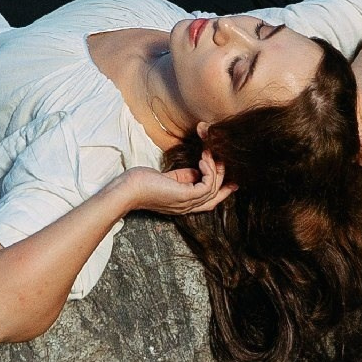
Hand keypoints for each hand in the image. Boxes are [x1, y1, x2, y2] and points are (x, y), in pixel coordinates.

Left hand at [121, 151, 235, 216]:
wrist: (128, 189)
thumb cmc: (142, 182)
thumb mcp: (169, 178)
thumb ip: (184, 177)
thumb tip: (198, 171)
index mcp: (183, 204)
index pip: (208, 201)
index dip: (222, 191)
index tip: (232, 180)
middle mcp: (187, 207)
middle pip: (215, 199)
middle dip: (225, 180)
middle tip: (224, 161)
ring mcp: (186, 203)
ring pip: (213, 189)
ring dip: (215, 169)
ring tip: (210, 154)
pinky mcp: (185, 196)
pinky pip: (208, 185)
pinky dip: (210, 171)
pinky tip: (204, 159)